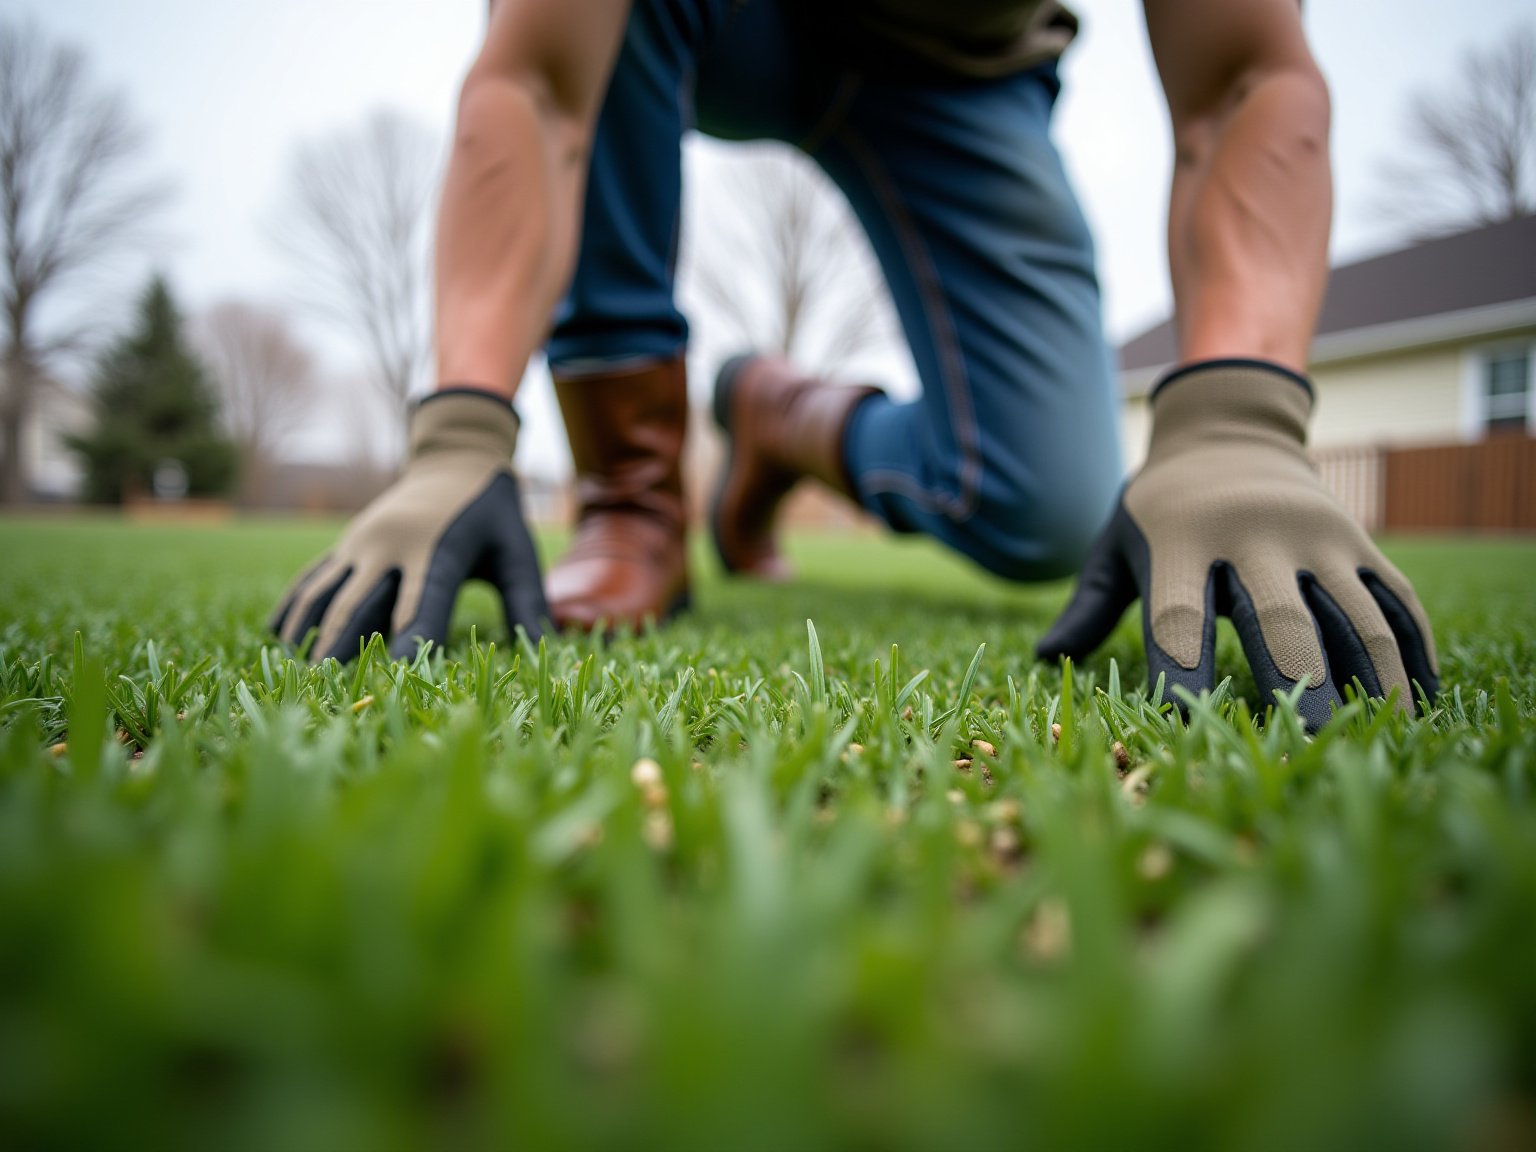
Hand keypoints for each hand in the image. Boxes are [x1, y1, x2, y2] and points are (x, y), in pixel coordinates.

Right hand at [270, 389, 547, 660]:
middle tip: (326, 687)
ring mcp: (363, 542)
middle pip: (361, 602)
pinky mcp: (348, 543)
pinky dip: (294, 606)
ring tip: (295, 672)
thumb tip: (546, 647)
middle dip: (343, 644)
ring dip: (308, 630)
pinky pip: (315, 578)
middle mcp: (392, 545)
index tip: (396, 673)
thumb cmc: (493, 513)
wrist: (456, 456)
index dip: (411, 638)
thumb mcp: (517, 551)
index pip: (424, 602)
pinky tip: (276, 636)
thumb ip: (528, 599)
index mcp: (438, 549)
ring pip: (326, 592)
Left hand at [1037, 361, 1438, 729]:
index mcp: (1180, 542)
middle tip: (1312, 745)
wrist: (1229, 428)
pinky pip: (1393, 598)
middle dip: (1298, 684)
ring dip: (1372, 676)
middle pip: (1277, 620)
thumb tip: (1040, 656)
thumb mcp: (1114, 543)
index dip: (1183, 672)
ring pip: (1353, 614)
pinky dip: (1411, 649)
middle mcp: (1251, 536)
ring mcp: (1313, 535)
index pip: (1178, 618)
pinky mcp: (1356, 540)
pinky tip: (1418, 698)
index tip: (1189, 725)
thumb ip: (1089, 605)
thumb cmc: (1160, 504)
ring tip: (1383, 733)